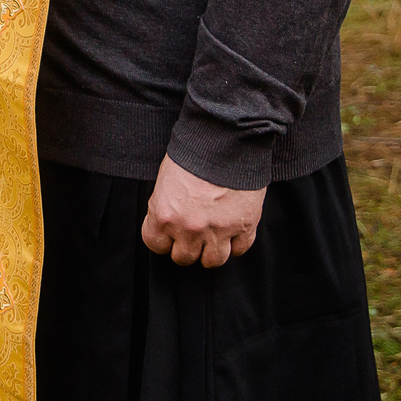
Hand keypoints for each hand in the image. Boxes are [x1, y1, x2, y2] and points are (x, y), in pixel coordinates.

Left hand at [140, 155, 265, 267]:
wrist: (226, 140)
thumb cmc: (193, 153)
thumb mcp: (166, 179)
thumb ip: (166, 206)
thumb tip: (169, 222)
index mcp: (165, 215)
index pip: (156, 245)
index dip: (163, 240)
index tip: (169, 234)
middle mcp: (190, 228)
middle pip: (184, 258)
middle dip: (186, 247)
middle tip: (192, 234)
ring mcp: (219, 231)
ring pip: (213, 261)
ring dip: (211, 251)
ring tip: (213, 237)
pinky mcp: (245, 226)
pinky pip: (240, 249)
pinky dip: (236, 243)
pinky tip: (233, 231)